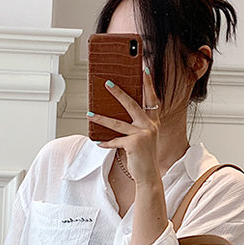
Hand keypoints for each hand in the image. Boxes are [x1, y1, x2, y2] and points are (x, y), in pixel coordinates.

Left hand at [87, 70, 161, 185]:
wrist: (149, 176)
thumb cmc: (144, 156)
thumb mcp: (143, 138)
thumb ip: (136, 125)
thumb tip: (117, 114)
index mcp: (153, 122)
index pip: (151, 98)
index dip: (148, 83)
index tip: (144, 68)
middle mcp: (150, 126)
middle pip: (132, 104)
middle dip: (119, 93)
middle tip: (107, 83)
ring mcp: (143, 134)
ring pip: (117, 123)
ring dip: (101, 118)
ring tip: (89, 114)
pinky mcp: (134, 144)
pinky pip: (115, 140)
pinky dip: (106, 143)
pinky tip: (98, 142)